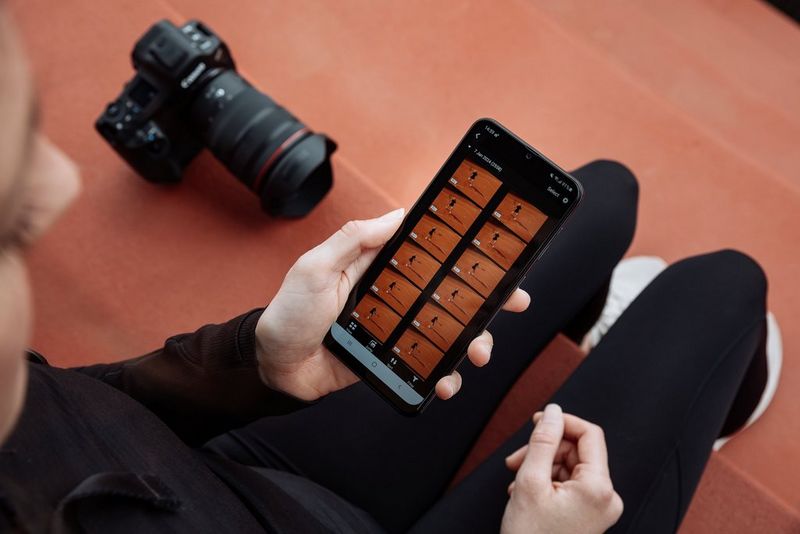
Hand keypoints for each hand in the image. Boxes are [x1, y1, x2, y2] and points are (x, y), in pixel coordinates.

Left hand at [255, 208, 530, 400]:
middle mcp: (394, 295)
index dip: (463, 250)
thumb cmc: (288, 312)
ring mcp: (396, 329)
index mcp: (378, 266)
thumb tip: (397, 214)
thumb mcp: (315, 267)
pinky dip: (443, 375)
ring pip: (446, 331)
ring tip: (479, 353)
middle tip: (517, 301)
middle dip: (487, 297)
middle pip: (449, 292)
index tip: (497, 250)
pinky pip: (426, 365)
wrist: (272, 368)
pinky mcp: (392, 360)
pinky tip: (448, 383)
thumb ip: (353, 239)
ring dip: (472, 341)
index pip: (428, 253)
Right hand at [501, 404, 622, 533]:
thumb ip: (542, 440)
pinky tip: (526, 492)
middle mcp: (607, 497)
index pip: (589, 434)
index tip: (537, 422)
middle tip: (516, 460)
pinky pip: (569, 483)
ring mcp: (599, 508)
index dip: (562, 422)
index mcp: (599, 488)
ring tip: (517, 481)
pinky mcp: (589, 514)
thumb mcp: (530, 480)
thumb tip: (552, 412)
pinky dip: (546, 481)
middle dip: (544, 449)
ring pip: (569, 466)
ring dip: (541, 466)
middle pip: (577, 450)